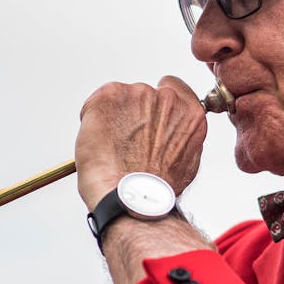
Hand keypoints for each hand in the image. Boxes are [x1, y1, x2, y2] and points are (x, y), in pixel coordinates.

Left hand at [75, 75, 208, 210]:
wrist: (130, 196)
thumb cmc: (154, 189)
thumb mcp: (185, 163)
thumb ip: (181, 137)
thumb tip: (169, 135)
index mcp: (190, 114)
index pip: (173, 86)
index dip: (156, 103)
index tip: (149, 114)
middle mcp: (168, 98)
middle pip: (144, 94)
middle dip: (134, 113)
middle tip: (127, 141)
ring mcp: (139, 93)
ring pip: (120, 99)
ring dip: (114, 116)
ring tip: (114, 146)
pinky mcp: (111, 95)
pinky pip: (97, 101)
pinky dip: (94, 117)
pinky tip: (100, 141)